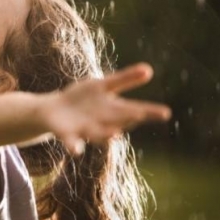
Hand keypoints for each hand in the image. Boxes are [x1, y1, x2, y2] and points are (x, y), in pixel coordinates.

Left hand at [40, 62, 171, 155]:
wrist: (53, 112)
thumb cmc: (84, 99)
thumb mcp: (103, 86)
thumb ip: (126, 79)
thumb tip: (149, 69)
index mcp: (113, 108)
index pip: (134, 109)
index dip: (149, 111)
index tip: (167, 112)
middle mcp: (103, 121)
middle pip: (117, 122)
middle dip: (129, 120)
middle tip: (140, 116)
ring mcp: (85, 129)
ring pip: (97, 134)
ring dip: (105, 135)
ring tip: (114, 134)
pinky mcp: (67, 134)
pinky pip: (71, 142)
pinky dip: (74, 146)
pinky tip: (76, 150)